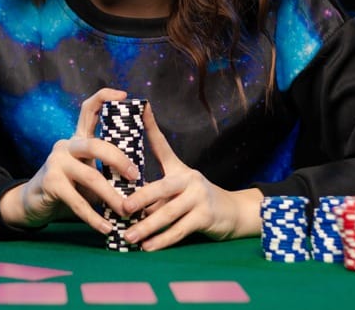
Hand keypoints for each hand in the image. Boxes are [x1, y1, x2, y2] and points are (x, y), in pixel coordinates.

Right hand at [0, 88, 142, 233]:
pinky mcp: (51, 183)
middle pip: (96, 144)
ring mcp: (56, 163)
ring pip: (90, 176)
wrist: (33, 203)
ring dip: (111, 196)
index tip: (124, 95)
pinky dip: (94, 217)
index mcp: (78, 139)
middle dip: (119, 160)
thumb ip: (107, 172)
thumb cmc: (68, 187)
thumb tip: (142, 185)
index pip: (89, 109)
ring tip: (126, 210)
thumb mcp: (87, 173)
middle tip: (136, 176)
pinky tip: (106, 228)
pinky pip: (78, 201)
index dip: (105, 97)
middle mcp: (66, 145)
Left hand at [117, 102, 262, 250]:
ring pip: (168, 214)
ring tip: (129, 236)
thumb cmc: (196, 200)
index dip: (152, 127)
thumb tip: (128, 199)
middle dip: (139, 199)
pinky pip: (180, 230)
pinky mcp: (205, 217)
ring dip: (147, 227)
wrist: (233, 213)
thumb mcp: (179, 186)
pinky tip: (148, 247)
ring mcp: (199, 197)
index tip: (140, 107)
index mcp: (179, 169)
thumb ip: (157, 188)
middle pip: (161, 188)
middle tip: (122, 208)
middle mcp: (190, 179)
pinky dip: (162, 240)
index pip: (162, 145)